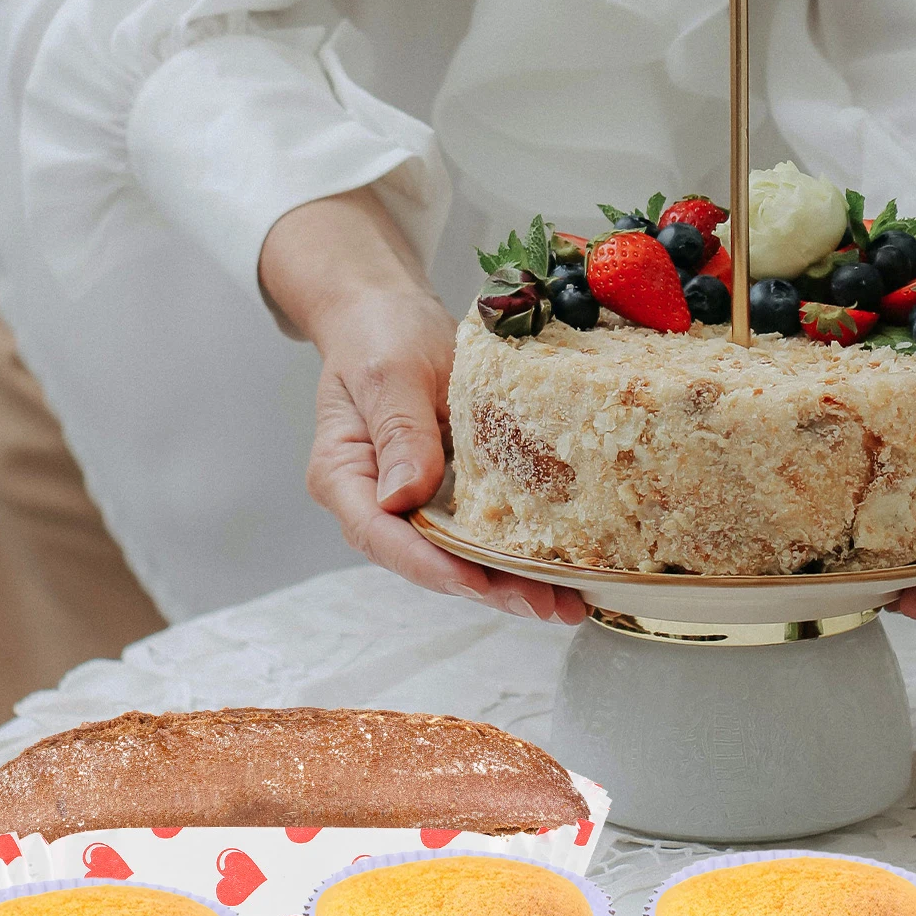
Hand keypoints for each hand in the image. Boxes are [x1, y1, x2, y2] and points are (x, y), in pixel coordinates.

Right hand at [260, 190, 585, 623]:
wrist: (389, 308)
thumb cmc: (380, 332)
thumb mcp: (389, 372)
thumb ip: (398, 431)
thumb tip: (404, 496)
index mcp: (346, 476)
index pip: (382, 536)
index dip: (432, 565)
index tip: (478, 582)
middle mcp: (379, 499)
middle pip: (428, 558)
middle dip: (489, 588)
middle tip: (548, 606)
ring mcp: (417, 496)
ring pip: (460, 551)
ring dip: (512, 579)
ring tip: (568, 603)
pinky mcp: (452, 486)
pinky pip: (483, 523)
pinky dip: (519, 545)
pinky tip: (563, 563)